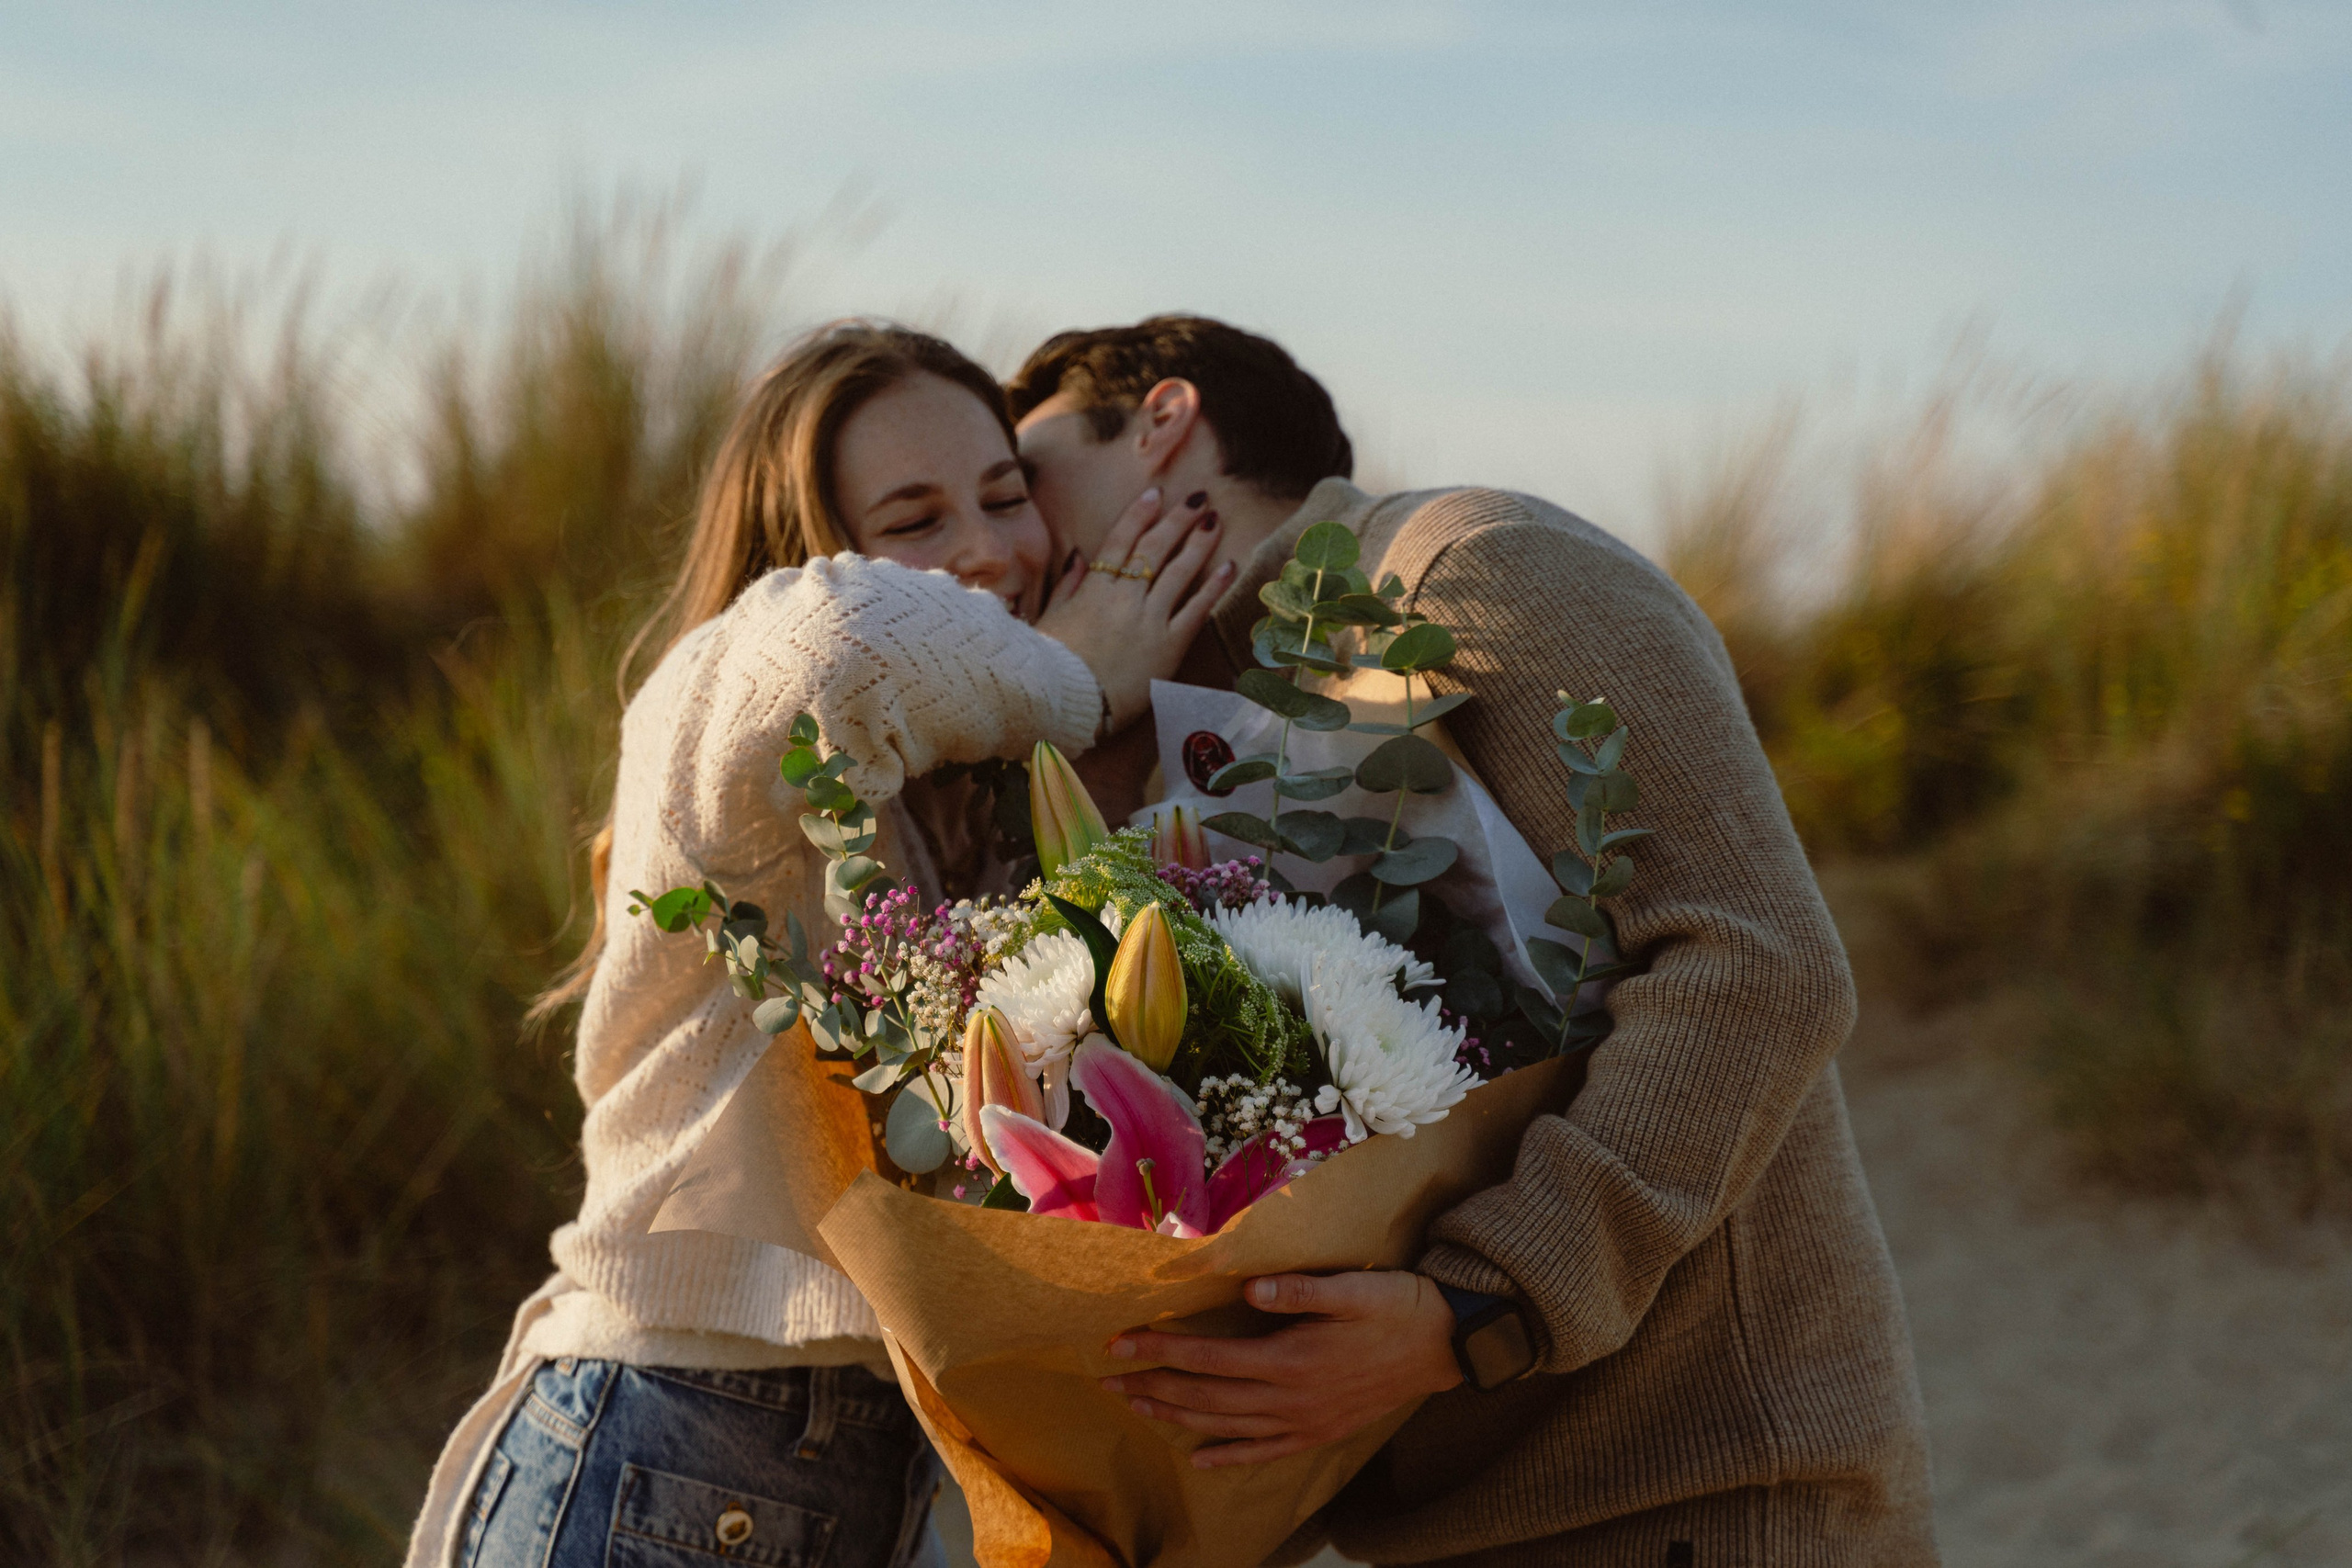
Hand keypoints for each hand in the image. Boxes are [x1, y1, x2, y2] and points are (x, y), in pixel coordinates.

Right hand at [1035, 488, 1232, 734]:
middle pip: (1154, 548)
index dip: (1139, 514)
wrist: (1068, 704)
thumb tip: (1078, 555)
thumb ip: (1067, 586)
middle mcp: (1124, 598)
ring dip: (1198, 542)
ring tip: (1215, 520)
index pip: (1120, 541)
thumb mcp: (1050, 619)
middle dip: (1177, 519)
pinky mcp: (1169, 646)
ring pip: (1178, 571)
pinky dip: (1213, 587)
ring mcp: (1149, 620)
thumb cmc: (1052, 666)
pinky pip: (1196, 610)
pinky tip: (1229, 566)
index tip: (1156, 494)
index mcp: (1094, 589)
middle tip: (1198, 497)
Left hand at [1100, 1270, 1461, 1467]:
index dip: (1158, 1349)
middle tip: (1107, 1378)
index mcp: (1290, 1358)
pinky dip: (1228, 1456)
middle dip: (1151, 1385)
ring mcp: (1302, 1421)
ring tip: (1137, 1407)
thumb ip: (1299, 1291)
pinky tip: (1200, 1458)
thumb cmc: (1396, 1307)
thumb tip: (1249, 1289)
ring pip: (1225, 1426)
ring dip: (1176, 1417)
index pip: (1207, 1357)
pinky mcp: (1318, 1433)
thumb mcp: (1353, 1288)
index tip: (1118, 1342)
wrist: (1445, 1345)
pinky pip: (1263, 1452)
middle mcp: (1288, 1397)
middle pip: (1204, 1396)